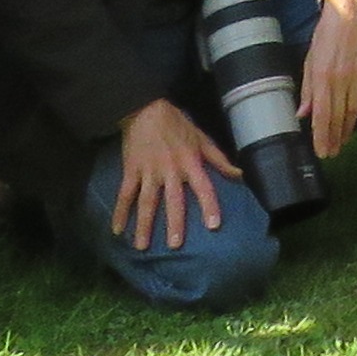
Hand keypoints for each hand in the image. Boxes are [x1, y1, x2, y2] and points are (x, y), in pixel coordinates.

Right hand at [110, 100, 240, 251]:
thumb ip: (219, 160)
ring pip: (146, 201)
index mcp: (190, 162)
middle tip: (175, 245)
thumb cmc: (178, 125)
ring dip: (144, 224)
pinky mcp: (130, 170)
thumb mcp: (202, 139)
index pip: (203, 187)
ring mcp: (148, 171)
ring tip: (142, 246)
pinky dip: (119, 212)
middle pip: (173, 200)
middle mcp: (170, 169)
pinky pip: (125, 194)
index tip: (213, 226)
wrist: (145, 109)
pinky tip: (116, 230)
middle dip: (174, 223)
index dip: (209, 206)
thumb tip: (240, 175)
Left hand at [299, 0, 356, 158]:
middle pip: (338, 117)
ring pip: (354, 111)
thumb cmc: (324, 38)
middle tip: (331, 153)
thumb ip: (307, 89)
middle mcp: (341, 80)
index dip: (321, 136)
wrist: (347, 14)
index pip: (321, 114)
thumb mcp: (309, 61)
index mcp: (322, 77)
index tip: (321, 151)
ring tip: (343, 144)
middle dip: (334, 138)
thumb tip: (303, 114)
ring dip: (349, 130)